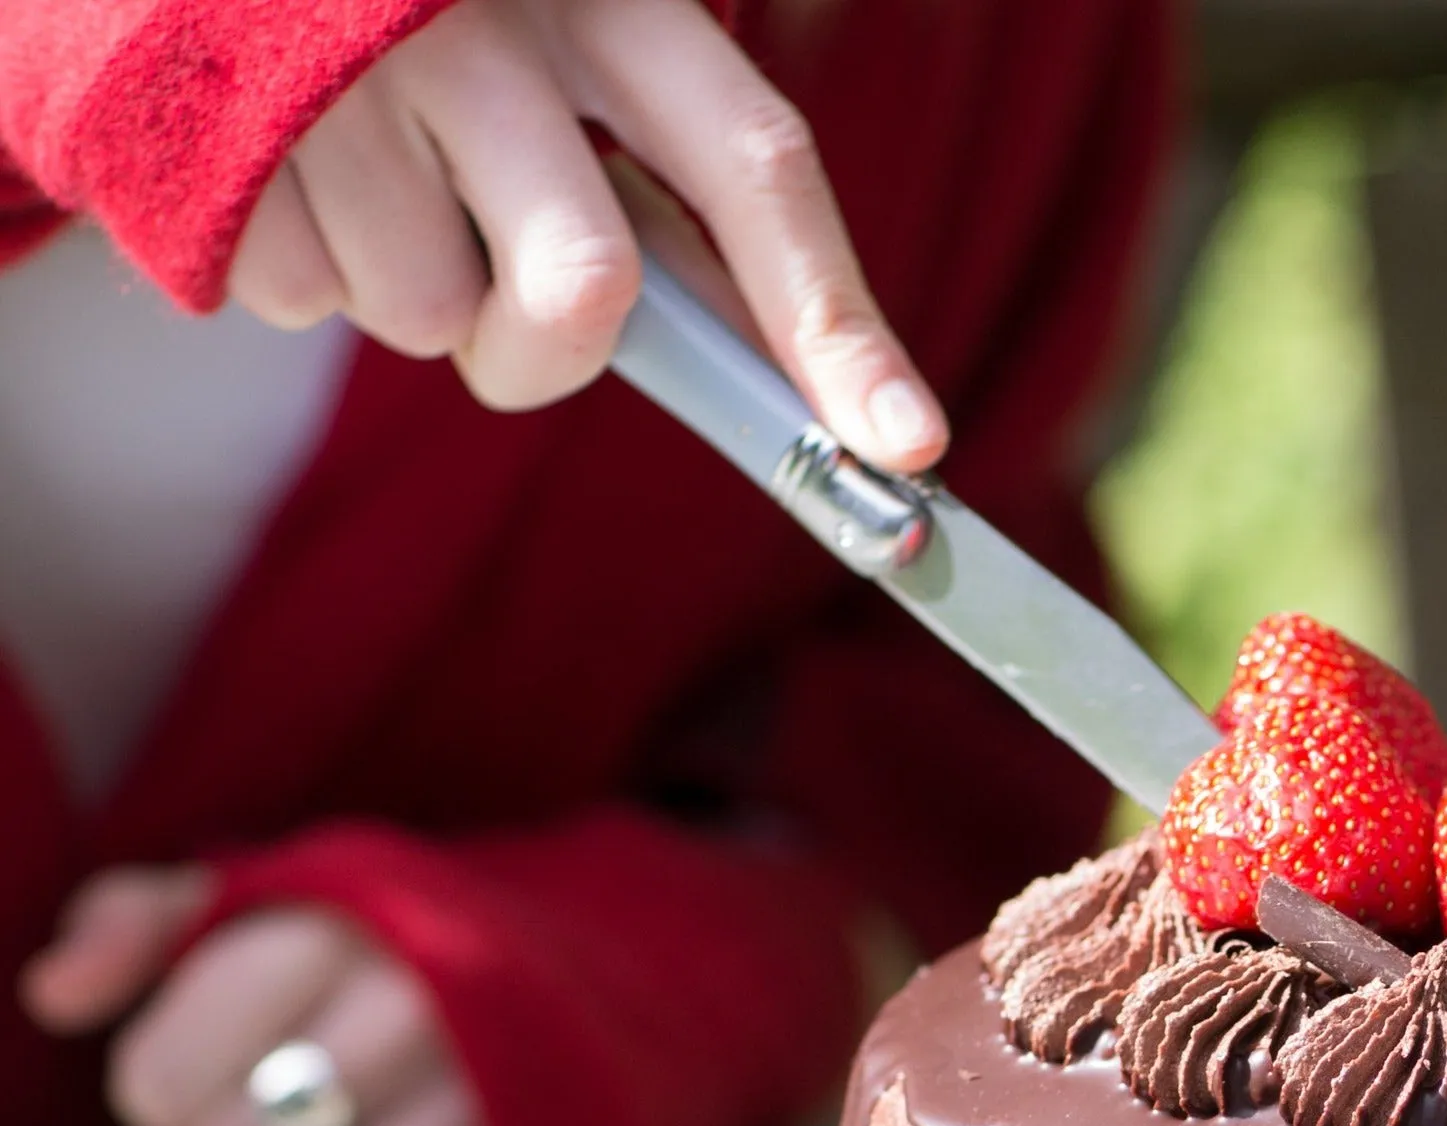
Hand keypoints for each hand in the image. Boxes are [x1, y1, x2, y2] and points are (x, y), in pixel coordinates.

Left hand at [20, 866, 503, 1125]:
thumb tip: (52, 994)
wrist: (622, 972)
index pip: (157, 1081)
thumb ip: (147, 922)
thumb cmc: (402, 949)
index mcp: (329, 933)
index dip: (161, 1101)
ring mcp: (491, 1105)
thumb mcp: (280, 895)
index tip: (206, 1083)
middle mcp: (415, 1012)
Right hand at [226, 0, 945, 472]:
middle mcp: (478, 21)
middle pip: (584, 291)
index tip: (911, 448)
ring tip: (356, 164)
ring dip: (410, 292)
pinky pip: (309, 302)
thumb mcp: (547, 34)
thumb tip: (770, 373)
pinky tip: (276, 163)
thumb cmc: (404, 1)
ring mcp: (343, 81)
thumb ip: (648, 175)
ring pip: (431, 318)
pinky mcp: (223, 142)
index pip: (756, 168)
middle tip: (497, 312)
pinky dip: (307, 268)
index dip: (838, 323)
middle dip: (546, 355)